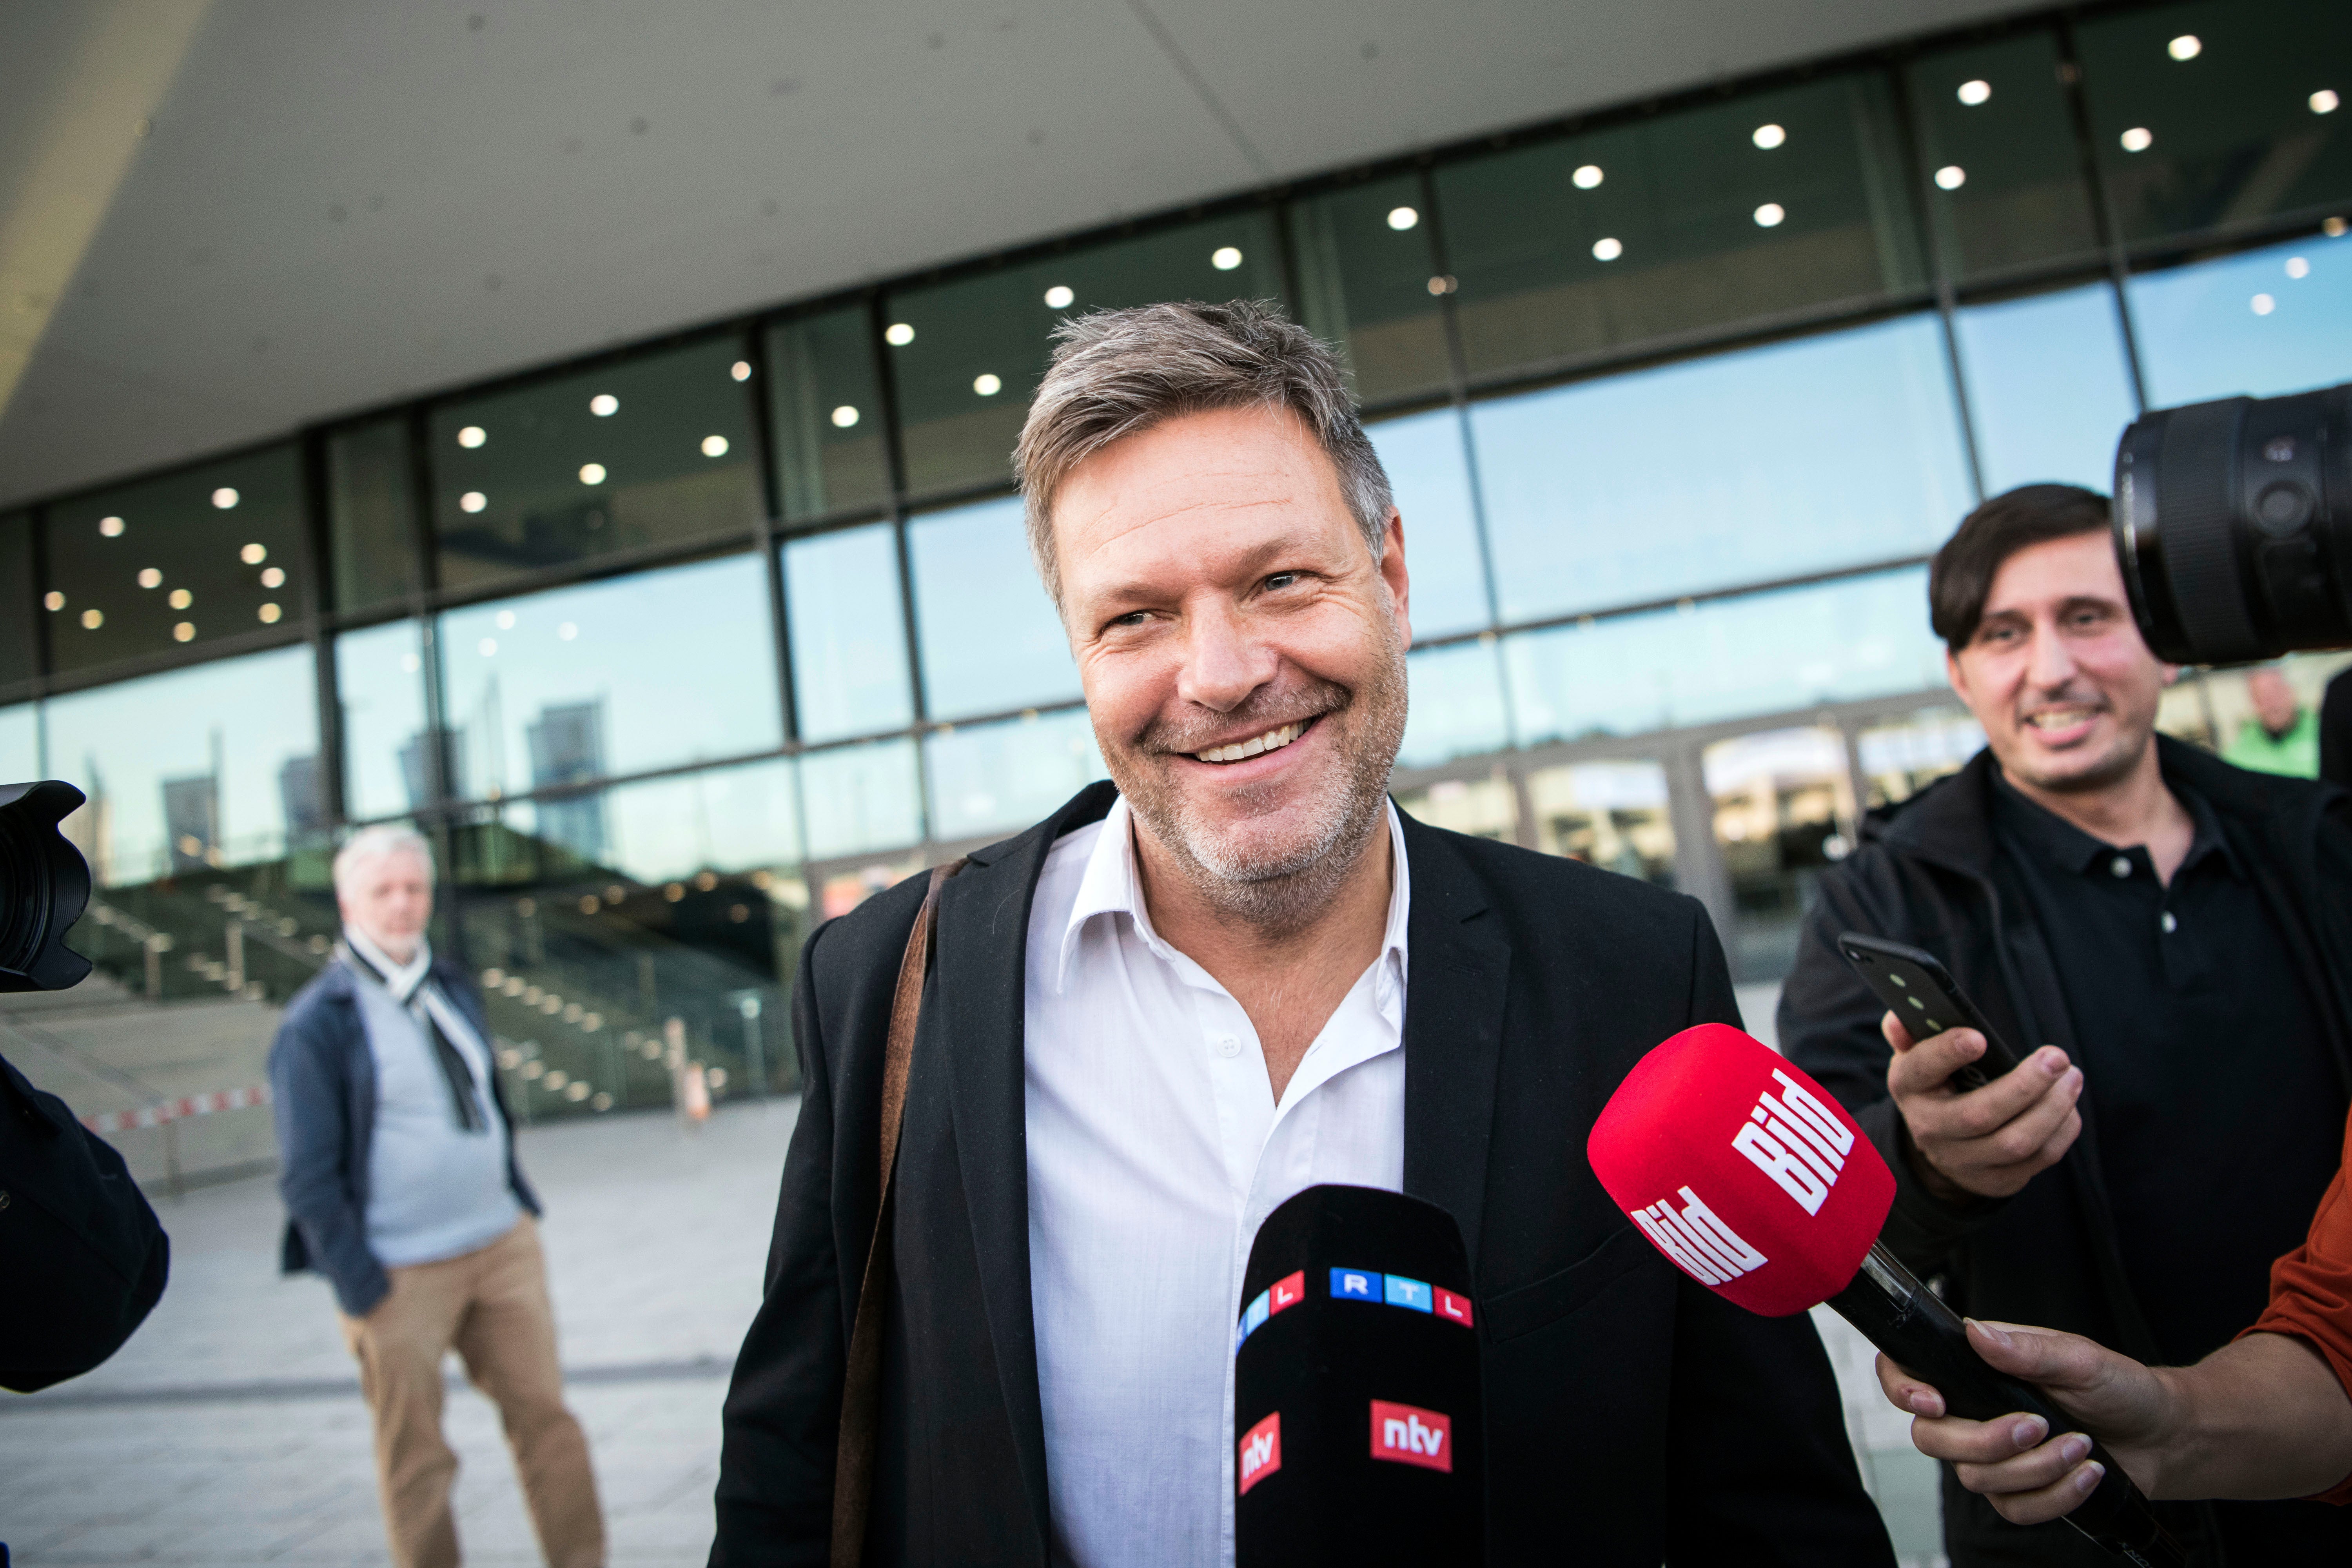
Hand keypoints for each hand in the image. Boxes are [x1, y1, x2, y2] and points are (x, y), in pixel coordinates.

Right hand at [1876, 1320, 2170, 1525]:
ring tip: (2080, 1448)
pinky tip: (2087, 1475)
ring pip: (1974, 1478)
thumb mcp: (2081, 1358)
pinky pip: (2013, 1509)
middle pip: (1933, 1438)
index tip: (1935, 1402)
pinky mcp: (2020, 1490)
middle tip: (2039, 1426)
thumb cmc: (2122, 1388)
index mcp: (1977, 1368)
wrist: (2163, 1436)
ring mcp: (1994, 1455)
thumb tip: (1976, 1333)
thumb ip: (2028, 1350)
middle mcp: (1975, 1411)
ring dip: (2034, 1469)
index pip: (1907, 1371)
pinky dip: (2054, 1496)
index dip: (1902, 1388)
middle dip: (1986, 1441)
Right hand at [1883, 1011, 2081, 1199]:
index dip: (1947, 1053)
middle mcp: (1930, 1128)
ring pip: (2015, 1142)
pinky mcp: (1996, 1180)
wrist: (1941, 1144)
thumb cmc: (1937, 1084)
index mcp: (1909, 1087)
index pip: (1922, 1069)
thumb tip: (1899, 1017)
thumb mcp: (1917, 1056)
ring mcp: (1963, 1160)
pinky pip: (2039, 1159)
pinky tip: (2068, 1106)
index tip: (1979, 1039)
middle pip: (1979, 1114)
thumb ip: (1908, 1032)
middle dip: (2025, 1085)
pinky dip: (2061, 1130)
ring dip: (2053, 1109)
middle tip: (2057, 1057)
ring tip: (2072, 1077)